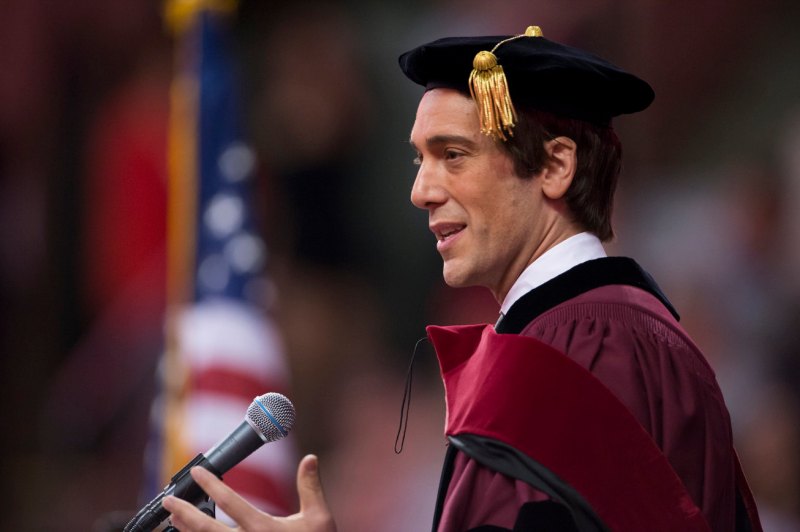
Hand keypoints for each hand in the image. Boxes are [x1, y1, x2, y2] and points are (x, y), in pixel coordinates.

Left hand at [162, 454, 335, 530]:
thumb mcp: (319, 518)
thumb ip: (310, 487)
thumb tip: (310, 458)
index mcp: (264, 529)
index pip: (230, 501)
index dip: (210, 484)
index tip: (196, 472)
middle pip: (206, 528)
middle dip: (184, 513)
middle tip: (168, 500)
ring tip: (172, 520)